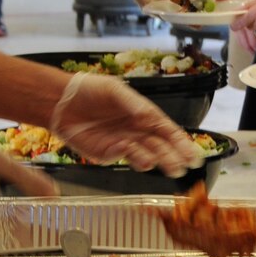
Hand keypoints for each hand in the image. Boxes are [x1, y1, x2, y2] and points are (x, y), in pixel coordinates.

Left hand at [52, 73, 201, 172]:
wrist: (61, 103)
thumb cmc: (89, 90)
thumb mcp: (114, 90)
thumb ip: (132, 103)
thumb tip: (147, 116)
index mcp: (142, 114)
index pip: (166, 129)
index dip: (181, 141)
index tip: (193, 152)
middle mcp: (136, 130)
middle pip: (160, 146)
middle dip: (174, 156)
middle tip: (185, 166)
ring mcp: (123, 143)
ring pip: (147, 155)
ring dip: (159, 161)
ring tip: (170, 166)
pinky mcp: (108, 153)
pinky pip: (126, 157)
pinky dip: (136, 158)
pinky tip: (142, 158)